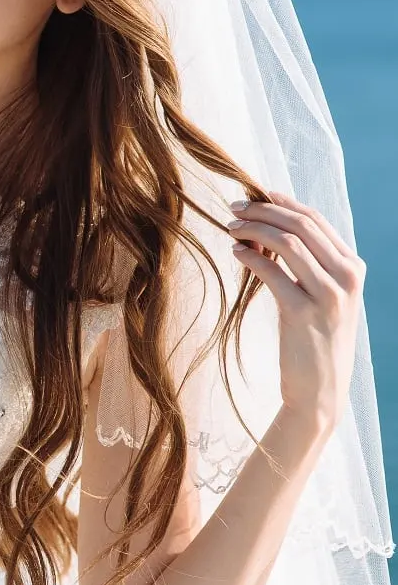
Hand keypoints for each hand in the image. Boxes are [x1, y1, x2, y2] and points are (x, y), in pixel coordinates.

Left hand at [226, 190, 364, 433]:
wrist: (319, 390)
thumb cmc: (313, 339)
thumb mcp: (317, 295)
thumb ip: (302, 262)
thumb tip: (262, 226)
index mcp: (352, 268)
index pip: (316, 220)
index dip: (282, 202)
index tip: (256, 194)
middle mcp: (347, 278)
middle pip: (301, 225)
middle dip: (264, 210)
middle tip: (234, 208)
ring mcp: (328, 296)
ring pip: (287, 242)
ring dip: (254, 229)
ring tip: (230, 228)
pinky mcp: (303, 313)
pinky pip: (272, 272)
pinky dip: (251, 257)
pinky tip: (236, 253)